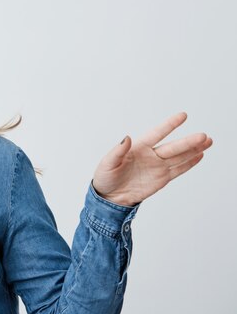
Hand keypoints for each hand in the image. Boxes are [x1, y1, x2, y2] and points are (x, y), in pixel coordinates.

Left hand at [92, 112, 211, 206]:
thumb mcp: (108, 163)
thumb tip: (126, 137)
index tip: (183, 116)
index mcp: (138, 147)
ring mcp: (157, 167)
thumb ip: (117, 151)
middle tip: (203, 136)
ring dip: (194, 150)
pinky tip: (200, 155)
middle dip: (188, 142)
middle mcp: (151, 155)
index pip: (157, 133)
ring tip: (208, 141)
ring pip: (179, 156)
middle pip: (173, 147)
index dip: (169, 125)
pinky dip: (189, 163)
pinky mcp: (161, 179)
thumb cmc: (105, 177)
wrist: (110, 197)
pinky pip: (178, 170)